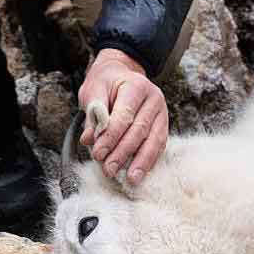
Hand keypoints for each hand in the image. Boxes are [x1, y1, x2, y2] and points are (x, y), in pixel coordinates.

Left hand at [77, 48, 167, 185]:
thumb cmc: (106, 83)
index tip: (98, 154)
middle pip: (139, 130)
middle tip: (108, 169)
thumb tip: (89, 139)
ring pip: (154, 140)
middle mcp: (154, 98)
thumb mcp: (94, 89)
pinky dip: (150, 160)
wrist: (120, 74)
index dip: (111, 137)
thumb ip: (93, 113)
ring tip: (130, 179)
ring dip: (140, 161)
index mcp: (136, 86)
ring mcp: (162, 112)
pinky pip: (159, 145)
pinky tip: (141, 172)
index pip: (124, 115)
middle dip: (123, 153)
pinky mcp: (164, 125)